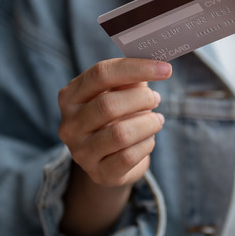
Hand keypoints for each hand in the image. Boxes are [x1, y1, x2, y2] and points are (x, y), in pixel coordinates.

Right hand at [58, 58, 171, 187]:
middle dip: (141, 99)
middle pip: (108, 105)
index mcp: (70, 96)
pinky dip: (146, 145)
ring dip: (148, 123)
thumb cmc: (117, 117)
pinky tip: (149, 139)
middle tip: (156, 98)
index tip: (165, 69)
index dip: (135, 68)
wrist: (110, 160)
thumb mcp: (120, 93)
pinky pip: (128, 157)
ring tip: (157, 120)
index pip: (100, 74)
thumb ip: (132, 77)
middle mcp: (69, 124)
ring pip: (120, 134)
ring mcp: (80, 152)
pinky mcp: (98, 173)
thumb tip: (157, 62)